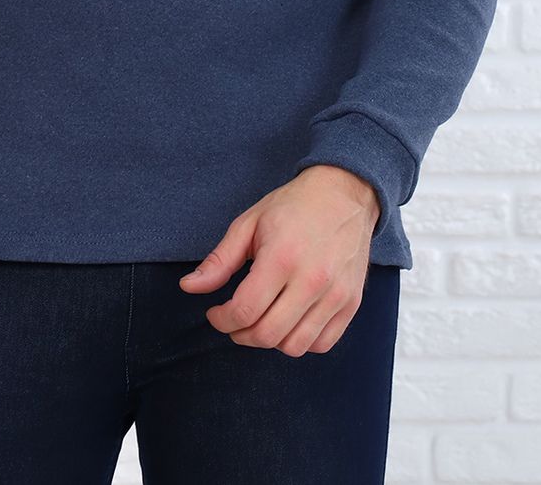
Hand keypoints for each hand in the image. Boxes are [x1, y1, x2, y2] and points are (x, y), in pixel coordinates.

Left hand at [178, 165, 379, 356]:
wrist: (344, 194)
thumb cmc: (294, 206)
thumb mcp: (249, 223)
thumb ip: (219, 260)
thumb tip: (188, 287)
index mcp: (282, 257)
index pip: (244, 311)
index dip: (221, 320)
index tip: (216, 313)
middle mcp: (312, 280)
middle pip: (267, 335)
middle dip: (240, 334)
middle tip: (234, 320)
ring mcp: (336, 294)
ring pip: (295, 347)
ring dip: (270, 341)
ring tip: (262, 319)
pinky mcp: (352, 303)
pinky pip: (322, 344)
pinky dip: (301, 342)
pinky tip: (289, 321)